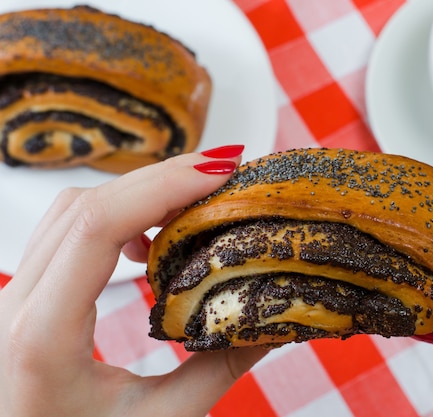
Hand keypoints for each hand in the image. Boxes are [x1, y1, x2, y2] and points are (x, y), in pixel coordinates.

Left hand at [0, 147, 266, 416]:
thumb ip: (220, 369)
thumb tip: (277, 320)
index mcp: (42, 335)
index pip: (96, 227)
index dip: (161, 187)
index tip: (220, 173)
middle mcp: (18, 304)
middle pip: (86, 205)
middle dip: (160, 179)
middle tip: (224, 173)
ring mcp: (16, 296)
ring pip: (73, 209)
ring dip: (138, 193)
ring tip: (196, 197)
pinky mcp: (29, 295)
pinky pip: (69, 230)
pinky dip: (116, 214)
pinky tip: (152, 236)